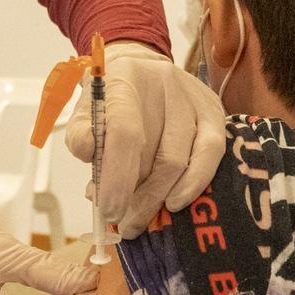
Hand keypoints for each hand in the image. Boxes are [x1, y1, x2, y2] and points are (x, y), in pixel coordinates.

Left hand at [65, 41, 224, 239]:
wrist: (142, 70)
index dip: (118, 176)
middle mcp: (164, 83)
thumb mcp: (85, 111)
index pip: (125, 131)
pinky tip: (176, 202)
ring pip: (182, 159)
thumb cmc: (110, 100)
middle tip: (125, 223)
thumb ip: (80, 134)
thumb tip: (89, 153)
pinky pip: (211, 153)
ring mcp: (193, 97)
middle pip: (158, 153)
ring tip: (141, 217)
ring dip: (160, 196)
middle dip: (140, 198)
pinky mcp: (214, 110)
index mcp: (124, 79)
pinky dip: (194, 183)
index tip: (109, 211)